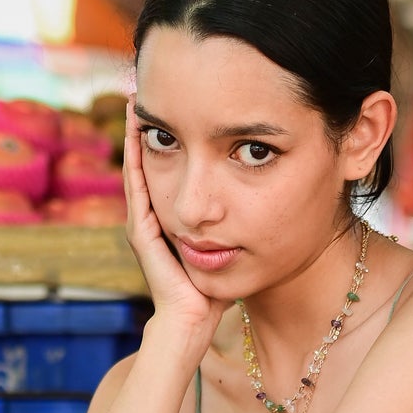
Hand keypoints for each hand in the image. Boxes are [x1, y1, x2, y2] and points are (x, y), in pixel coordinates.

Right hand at [123, 99, 226, 356]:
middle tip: (149, 87)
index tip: (179, 103)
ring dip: (138, 134)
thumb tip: (276, 200)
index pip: (169, 167)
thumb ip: (240, 225)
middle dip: (154, 126)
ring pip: (139, 167)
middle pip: (152, 161)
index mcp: (172, 218)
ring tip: (138, 100)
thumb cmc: (213, 295)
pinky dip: (136, 156)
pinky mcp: (141, 231)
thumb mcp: (231, 248)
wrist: (191, 324)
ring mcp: (142, 222)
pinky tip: (139, 130)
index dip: (174, 136)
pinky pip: (138, 185)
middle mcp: (153, 216)